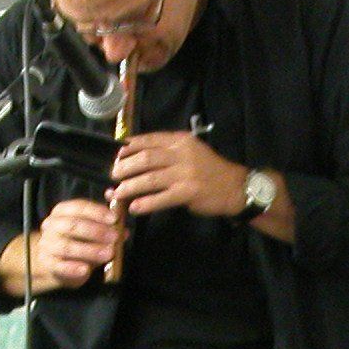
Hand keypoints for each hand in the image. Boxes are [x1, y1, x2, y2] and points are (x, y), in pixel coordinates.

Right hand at [1, 197, 122, 294]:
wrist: (56, 263)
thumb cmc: (77, 242)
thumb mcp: (92, 232)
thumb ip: (107, 229)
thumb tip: (124, 231)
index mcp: (62, 211)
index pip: (79, 207)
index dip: (97, 212)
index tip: (114, 218)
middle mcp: (51, 225)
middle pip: (73, 225)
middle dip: (96, 231)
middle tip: (114, 237)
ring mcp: (47, 244)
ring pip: (67, 246)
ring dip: (90, 250)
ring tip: (108, 254)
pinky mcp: (47, 263)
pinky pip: (60, 266)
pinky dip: (73, 268)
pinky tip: (86, 270)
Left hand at [112, 131, 247, 218]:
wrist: (235, 187)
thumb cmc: (210, 170)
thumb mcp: (191, 151)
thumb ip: (168, 152)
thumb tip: (137, 157)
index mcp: (180, 141)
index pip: (148, 140)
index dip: (128, 148)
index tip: (115, 155)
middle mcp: (182, 154)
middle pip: (145, 158)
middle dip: (124, 167)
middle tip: (113, 176)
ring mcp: (185, 173)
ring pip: (149, 178)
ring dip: (130, 187)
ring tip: (117, 193)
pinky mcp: (188, 192)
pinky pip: (161, 198)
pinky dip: (146, 203)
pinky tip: (134, 208)